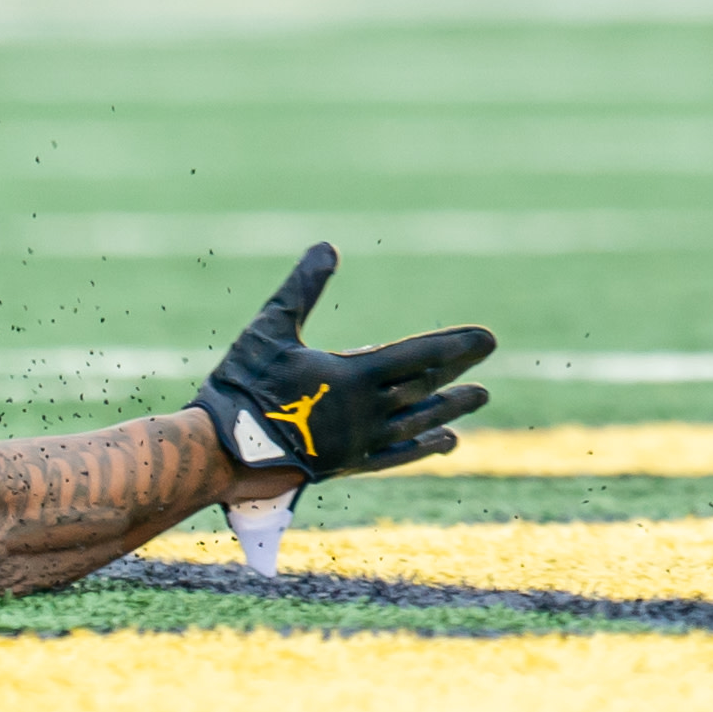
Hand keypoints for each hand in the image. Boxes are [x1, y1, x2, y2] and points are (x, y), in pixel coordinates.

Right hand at [189, 244, 494, 481]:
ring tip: (480, 397)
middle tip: (489, 350)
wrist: (223, 451)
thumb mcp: (272, 326)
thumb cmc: (245, 385)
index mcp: (354, 378)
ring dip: (451, 408)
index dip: (454, 345)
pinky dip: (425, 447)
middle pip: (426, 388)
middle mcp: (367, 414)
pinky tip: (446, 441)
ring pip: (419, 423)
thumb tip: (328, 246)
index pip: (418, 358)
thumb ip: (303, 286)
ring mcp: (361, 443)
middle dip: (459, 368)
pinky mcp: (350, 465)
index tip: (487, 337)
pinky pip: (399, 455)